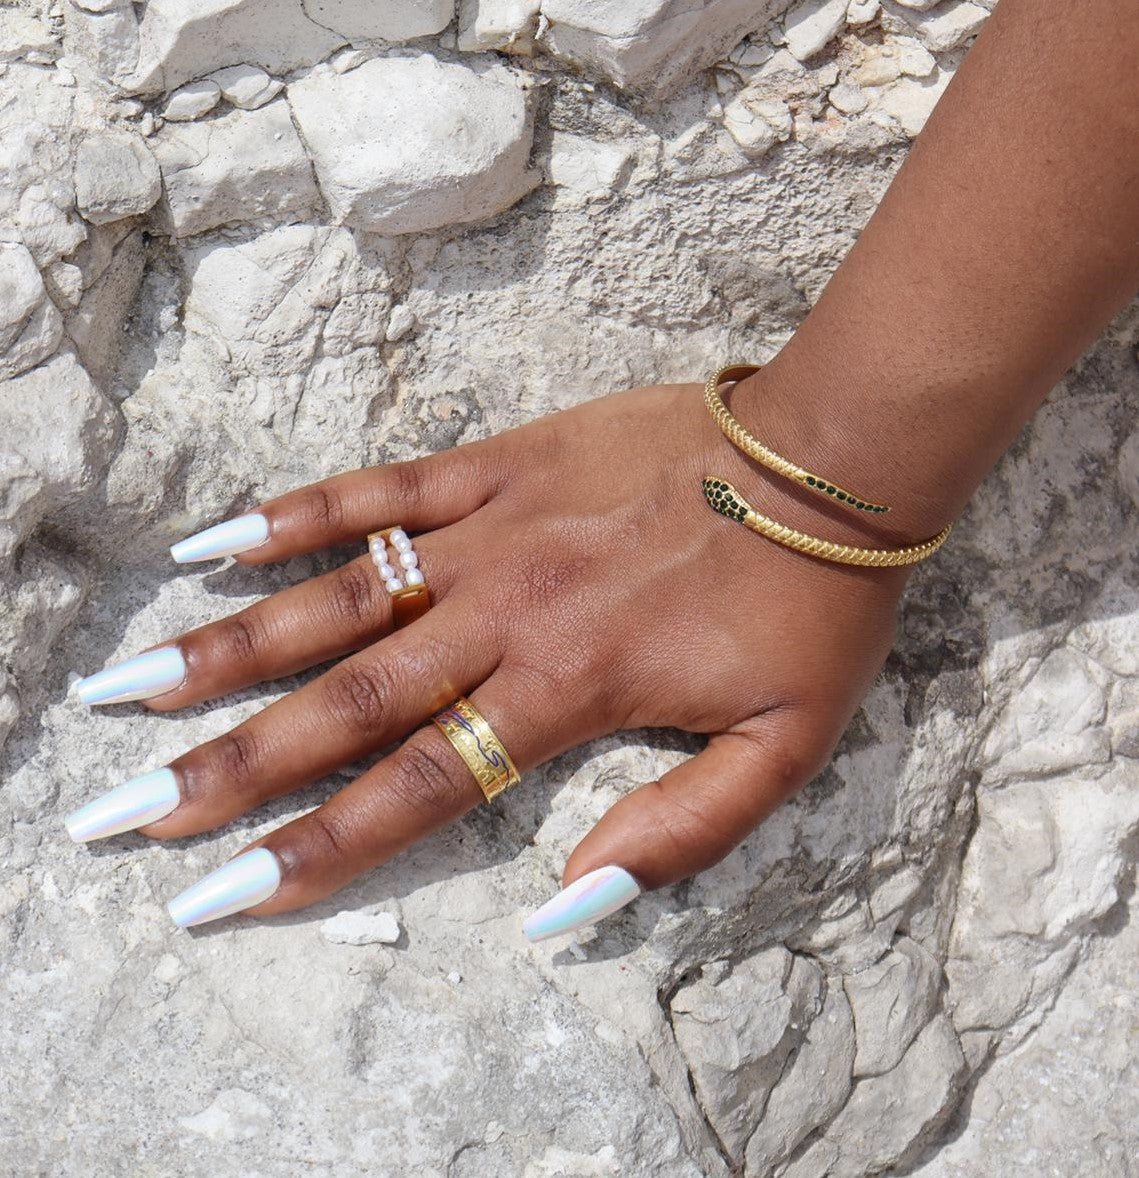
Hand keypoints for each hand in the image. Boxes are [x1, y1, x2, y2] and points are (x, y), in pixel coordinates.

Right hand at [67, 382, 906, 933]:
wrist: (831, 459)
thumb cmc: (812, 604)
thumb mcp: (784, 749)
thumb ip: (677, 836)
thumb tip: (562, 904)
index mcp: (567, 693)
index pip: (417, 788)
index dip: (318, 846)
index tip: (225, 888)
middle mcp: (507, 617)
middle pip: (347, 704)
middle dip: (234, 765)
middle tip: (130, 807)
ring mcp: (493, 533)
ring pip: (340, 601)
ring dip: (233, 650)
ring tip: (135, 692)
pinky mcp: (498, 466)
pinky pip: (382, 490)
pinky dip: (300, 515)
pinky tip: (218, 543)